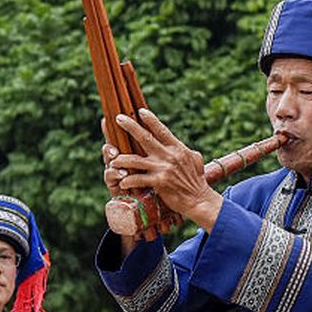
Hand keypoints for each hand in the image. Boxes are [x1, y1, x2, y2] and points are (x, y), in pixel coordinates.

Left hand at [110, 109, 221, 231]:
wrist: (199, 200)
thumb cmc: (197, 182)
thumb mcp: (195, 161)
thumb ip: (186, 152)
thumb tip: (183, 148)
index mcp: (177, 148)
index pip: (161, 130)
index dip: (150, 119)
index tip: (140, 111)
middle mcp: (169, 156)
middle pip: (145, 137)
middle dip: (130, 126)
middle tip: (118, 118)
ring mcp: (163, 168)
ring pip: (135, 160)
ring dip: (121, 159)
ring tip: (112, 161)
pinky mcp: (159, 182)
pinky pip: (138, 179)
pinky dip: (128, 181)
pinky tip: (122, 183)